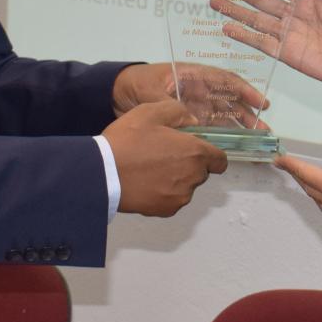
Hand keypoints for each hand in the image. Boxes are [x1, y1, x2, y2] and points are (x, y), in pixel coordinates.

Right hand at [103, 100, 228, 216]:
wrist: (102, 173)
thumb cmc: (127, 140)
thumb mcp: (151, 111)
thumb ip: (179, 112)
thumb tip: (192, 122)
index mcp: (195, 153)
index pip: (220, 160)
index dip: (210, 154)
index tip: (194, 149)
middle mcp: (193, 177)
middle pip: (201, 172)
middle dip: (189, 164)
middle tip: (164, 154)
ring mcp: (180, 197)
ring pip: (186, 187)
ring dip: (176, 179)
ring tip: (150, 169)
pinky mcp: (166, 210)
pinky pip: (172, 200)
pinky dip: (164, 193)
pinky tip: (145, 183)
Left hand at [111, 62, 269, 129]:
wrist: (113, 94)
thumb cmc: (134, 83)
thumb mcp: (151, 92)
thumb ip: (170, 106)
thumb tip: (191, 123)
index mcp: (193, 75)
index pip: (225, 80)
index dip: (245, 91)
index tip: (260, 104)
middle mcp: (198, 89)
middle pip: (228, 100)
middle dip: (247, 114)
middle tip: (262, 131)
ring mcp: (194, 104)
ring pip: (222, 115)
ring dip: (238, 127)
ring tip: (253, 140)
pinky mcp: (187, 119)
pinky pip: (208, 126)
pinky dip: (220, 135)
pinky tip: (231, 146)